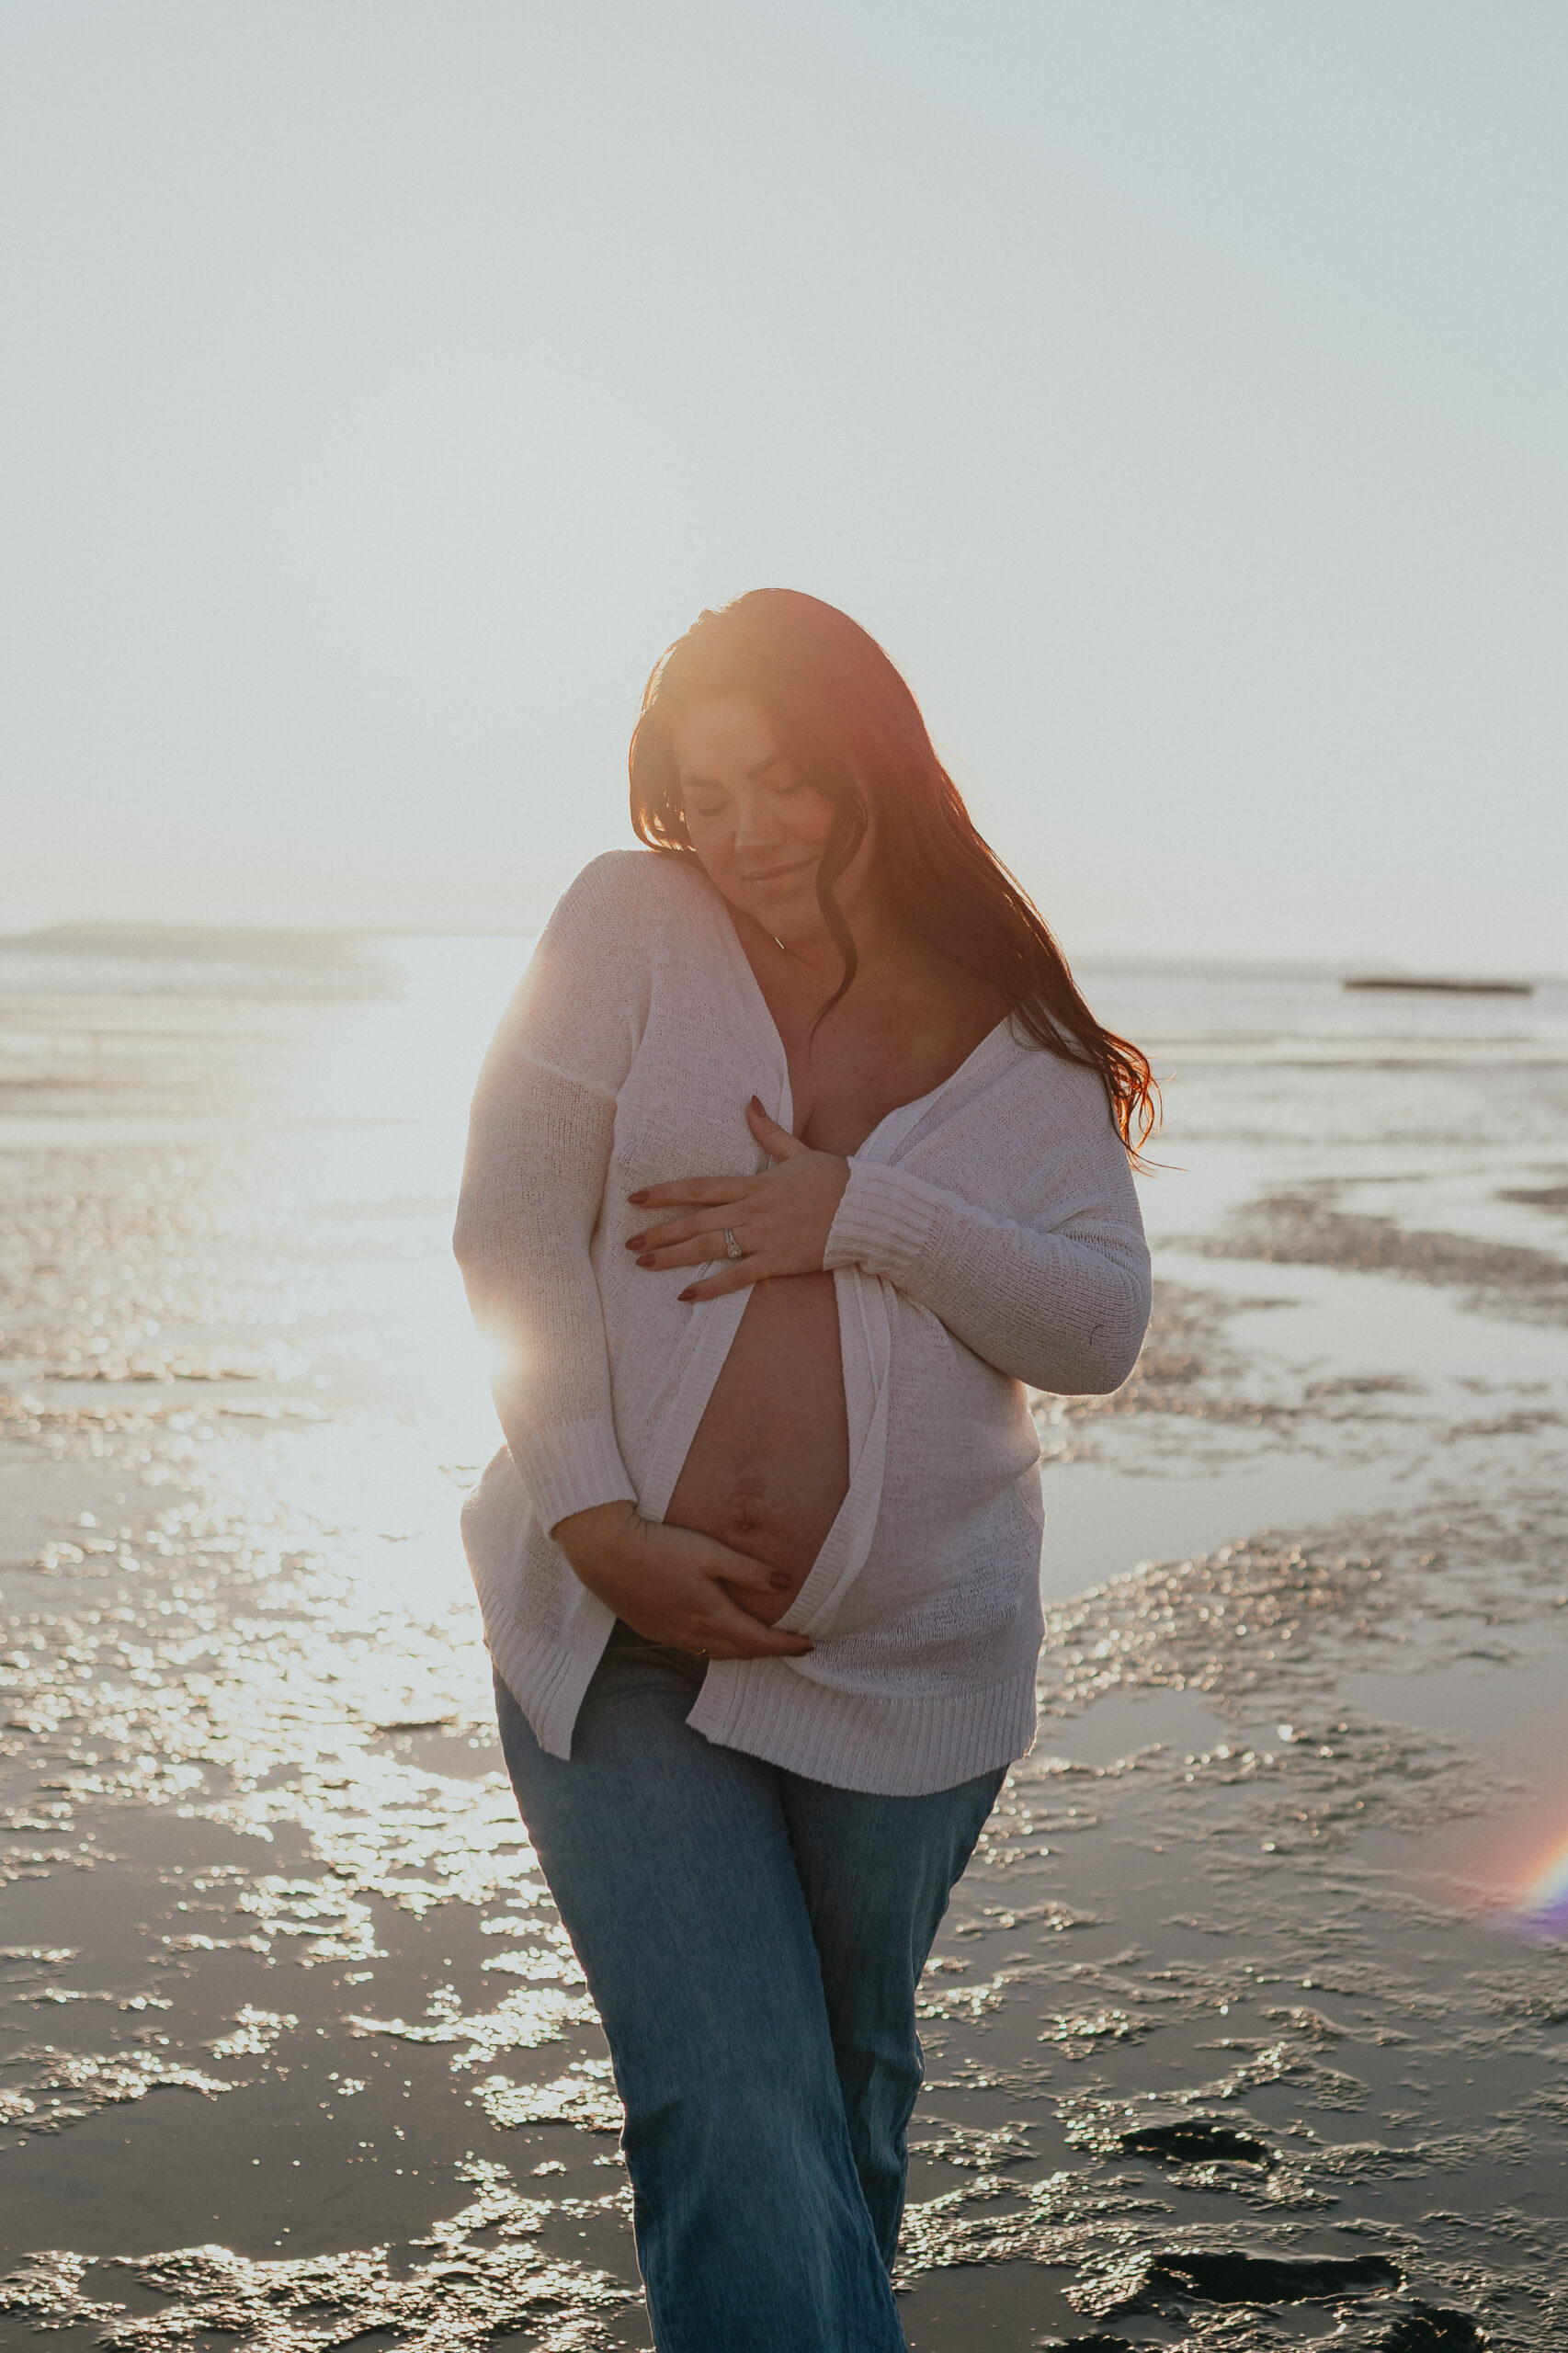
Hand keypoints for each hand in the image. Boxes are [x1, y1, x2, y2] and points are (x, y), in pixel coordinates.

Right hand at [551, 1501, 813, 1661]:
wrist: (605, 1552)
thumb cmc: (660, 1547)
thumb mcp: (711, 1553)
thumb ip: (749, 1571)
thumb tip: (787, 1584)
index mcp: (711, 1616)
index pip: (758, 1640)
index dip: (786, 1645)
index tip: (809, 1644)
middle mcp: (692, 1633)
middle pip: (739, 1652)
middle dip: (767, 1652)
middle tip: (790, 1647)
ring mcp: (669, 1635)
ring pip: (714, 1653)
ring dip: (740, 1653)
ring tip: (758, 1645)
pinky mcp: (652, 1629)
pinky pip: (692, 1648)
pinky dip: (713, 1648)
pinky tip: (714, 1638)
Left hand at [625, 1099, 849, 1302]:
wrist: (867, 1209)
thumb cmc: (835, 1179)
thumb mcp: (799, 1152)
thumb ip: (769, 1131)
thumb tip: (749, 1101)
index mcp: (753, 1184)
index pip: (699, 1188)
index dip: (665, 1193)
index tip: (636, 1198)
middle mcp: (752, 1211)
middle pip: (695, 1221)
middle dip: (659, 1232)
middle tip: (629, 1242)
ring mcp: (763, 1238)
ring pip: (709, 1248)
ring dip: (673, 1257)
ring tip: (644, 1264)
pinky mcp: (777, 1262)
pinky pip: (737, 1277)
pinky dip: (710, 1288)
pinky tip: (685, 1296)